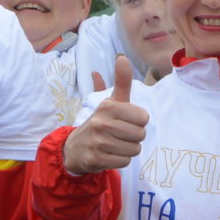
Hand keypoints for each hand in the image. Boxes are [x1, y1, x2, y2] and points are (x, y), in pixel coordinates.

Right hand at [62, 57, 149, 174]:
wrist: (75, 147)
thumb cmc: (101, 122)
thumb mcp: (110, 101)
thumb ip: (121, 81)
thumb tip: (123, 58)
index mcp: (108, 106)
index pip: (143, 117)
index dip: (138, 122)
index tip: (126, 121)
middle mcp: (102, 122)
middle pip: (140, 135)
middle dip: (134, 137)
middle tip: (120, 135)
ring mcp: (98, 141)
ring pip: (134, 150)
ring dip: (128, 149)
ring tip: (115, 144)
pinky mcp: (96, 158)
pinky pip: (124, 161)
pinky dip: (121, 160)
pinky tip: (110, 154)